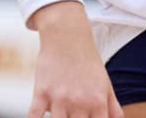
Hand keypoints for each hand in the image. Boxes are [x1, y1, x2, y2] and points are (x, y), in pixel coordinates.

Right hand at [28, 1, 123, 117]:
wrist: (68, 35)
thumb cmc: (88, 62)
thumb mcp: (105, 83)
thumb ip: (112, 108)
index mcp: (97, 102)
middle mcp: (80, 102)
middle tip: (75, 117)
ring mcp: (60, 98)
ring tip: (61, 115)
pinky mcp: (41, 92)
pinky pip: (33, 116)